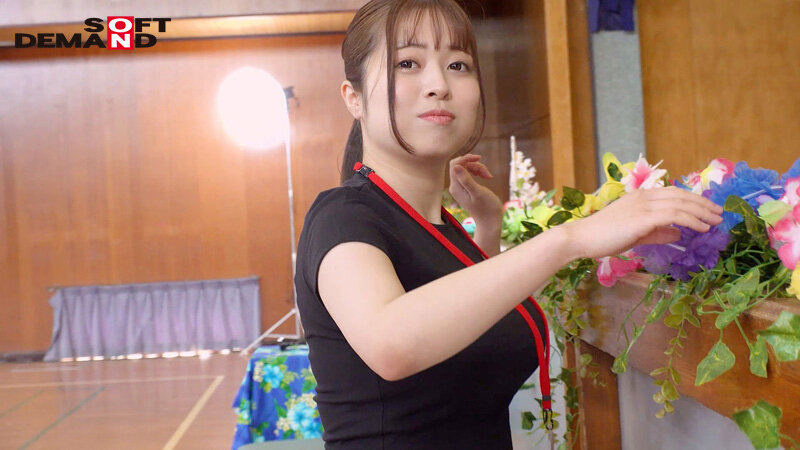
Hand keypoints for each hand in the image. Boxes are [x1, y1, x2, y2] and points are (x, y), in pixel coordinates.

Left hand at [448, 154, 502, 222]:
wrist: (490, 220)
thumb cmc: (486, 207)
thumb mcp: (477, 192)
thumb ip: (466, 179)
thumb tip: (456, 166)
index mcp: (456, 187)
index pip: (455, 164)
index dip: (466, 158)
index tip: (479, 158)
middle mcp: (455, 186)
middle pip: (461, 165)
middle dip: (475, 165)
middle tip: (487, 174)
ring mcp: (460, 187)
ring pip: (466, 168)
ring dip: (478, 168)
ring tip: (488, 176)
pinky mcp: (466, 188)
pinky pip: (469, 173)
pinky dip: (478, 172)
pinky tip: (486, 177)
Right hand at [561, 186, 724, 259]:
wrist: (581, 238)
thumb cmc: (603, 237)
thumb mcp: (635, 234)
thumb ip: (657, 232)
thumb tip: (679, 234)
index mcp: (640, 196)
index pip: (674, 193)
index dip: (694, 200)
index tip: (709, 209)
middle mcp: (643, 196)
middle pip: (681, 195)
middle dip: (703, 204)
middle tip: (719, 213)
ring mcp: (643, 206)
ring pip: (681, 204)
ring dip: (702, 212)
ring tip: (715, 222)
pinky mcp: (643, 218)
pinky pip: (674, 216)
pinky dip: (691, 220)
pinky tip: (701, 228)